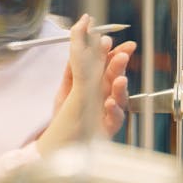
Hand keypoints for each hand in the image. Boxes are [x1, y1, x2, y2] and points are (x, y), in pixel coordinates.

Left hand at [52, 23, 135, 137]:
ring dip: (121, 87)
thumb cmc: (66, 115)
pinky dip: (114, 110)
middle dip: (120, 64)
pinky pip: (116, 118)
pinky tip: (109, 104)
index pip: (108, 63)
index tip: (110, 41)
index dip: (111, 51)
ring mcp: (109, 110)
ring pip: (120, 96)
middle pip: (116, 76)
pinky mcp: (109, 126)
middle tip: (122, 55)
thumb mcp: (66, 86)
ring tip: (119, 80)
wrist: (60, 141)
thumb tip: (78, 41)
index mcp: (97, 82)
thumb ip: (74, 65)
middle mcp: (106, 94)